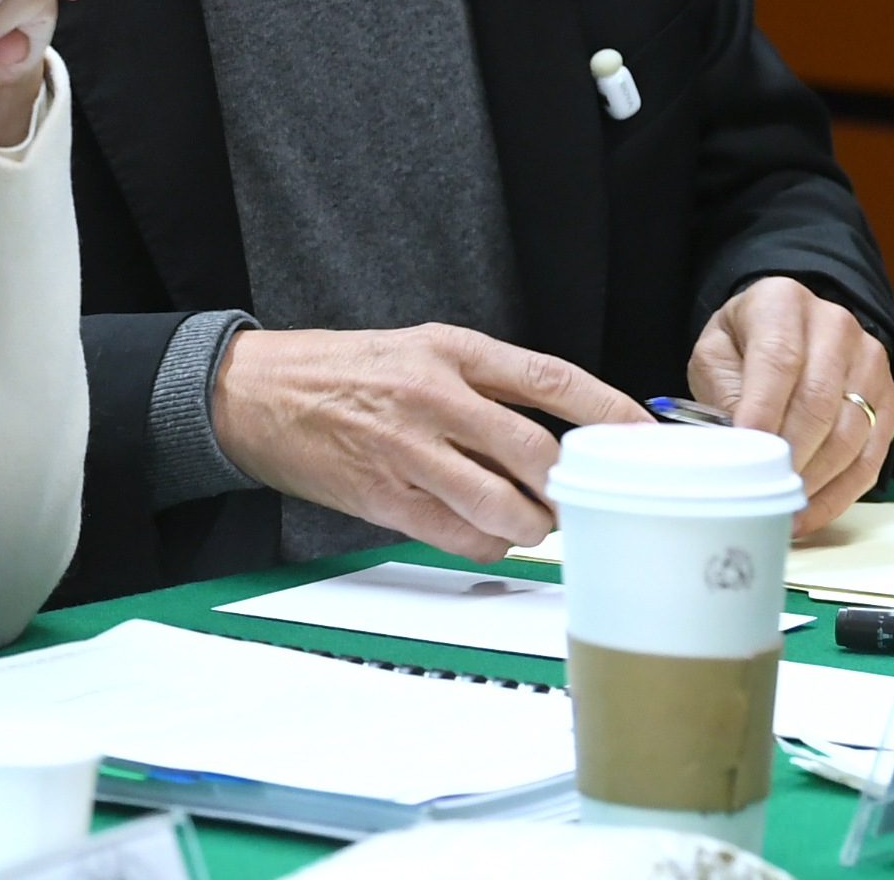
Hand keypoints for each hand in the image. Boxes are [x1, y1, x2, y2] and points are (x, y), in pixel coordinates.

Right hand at [206, 323, 648, 559]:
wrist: (247, 391)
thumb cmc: (338, 372)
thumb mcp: (415, 350)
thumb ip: (484, 384)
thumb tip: (560, 432)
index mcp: (447, 349)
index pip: (551, 380)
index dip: (610, 413)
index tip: (646, 438)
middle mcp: (432, 394)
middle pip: (538, 453)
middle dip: (570, 487)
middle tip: (579, 496)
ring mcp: (407, 448)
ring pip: (507, 506)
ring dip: (532, 524)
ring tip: (529, 519)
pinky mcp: (383, 495)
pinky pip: (462, 536)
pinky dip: (488, 542)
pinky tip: (481, 529)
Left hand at [692, 277, 893, 536]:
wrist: (790, 326)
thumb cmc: (745, 343)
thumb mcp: (716, 352)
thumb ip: (724, 390)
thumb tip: (740, 446)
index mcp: (783, 304)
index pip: (779, 360)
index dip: (764, 409)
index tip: (748, 450)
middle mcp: (836, 328)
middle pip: (819, 402)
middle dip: (791, 453)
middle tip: (765, 490)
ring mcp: (871, 364)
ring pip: (850, 434)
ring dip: (817, 479)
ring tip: (785, 509)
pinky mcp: (890, 400)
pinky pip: (871, 455)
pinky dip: (841, 491)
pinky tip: (812, 511)